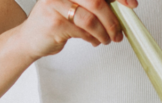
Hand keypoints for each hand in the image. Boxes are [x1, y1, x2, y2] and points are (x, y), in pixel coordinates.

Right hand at [15, 0, 136, 59]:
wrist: (29, 39)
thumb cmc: (56, 21)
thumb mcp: (77, 7)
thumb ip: (97, 4)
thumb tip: (124, 6)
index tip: (131, 4)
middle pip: (97, 2)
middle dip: (113, 21)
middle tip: (118, 33)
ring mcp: (56, 3)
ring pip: (91, 20)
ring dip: (104, 34)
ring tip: (106, 40)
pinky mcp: (54, 21)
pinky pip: (82, 32)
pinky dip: (93, 39)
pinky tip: (93, 41)